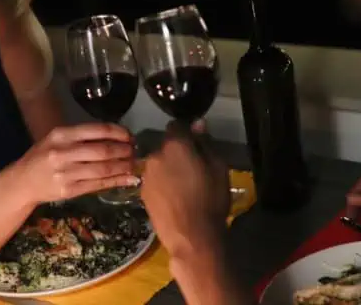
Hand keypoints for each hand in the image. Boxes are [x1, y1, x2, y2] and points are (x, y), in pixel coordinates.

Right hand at [9, 123, 137, 204]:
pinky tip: (129, 179)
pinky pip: (98, 185)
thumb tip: (115, 136)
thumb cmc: (42, 156)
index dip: (118, 133)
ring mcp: (66, 173)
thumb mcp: (56, 139)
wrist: (22, 182)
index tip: (129, 136)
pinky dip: (117, 181)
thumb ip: (81, 136)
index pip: (96, 130)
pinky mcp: (69, 191)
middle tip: (134, 151)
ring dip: (123, 166)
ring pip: (103, 169)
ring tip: (134, 163)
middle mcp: (63, 153)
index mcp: (61, 135)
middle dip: (124, 151)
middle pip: (102, 151)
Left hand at [141, 120, 229, 257]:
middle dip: (178, 152)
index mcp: (175, 145)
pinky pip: (154, 179)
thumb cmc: (210, 199)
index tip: (197, 144)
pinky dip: (162, 183)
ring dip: (169, 167)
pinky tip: (174, 197)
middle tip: (194, 168)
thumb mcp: (218, 167)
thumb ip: (205, 142)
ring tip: (184, 186)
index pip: (177, 125)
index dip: (187, 132)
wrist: (192, 237)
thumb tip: (198, 123)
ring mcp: (146, 175)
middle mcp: (155, 155)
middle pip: (166, 146)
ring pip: (159, 163)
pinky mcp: (142, 192)